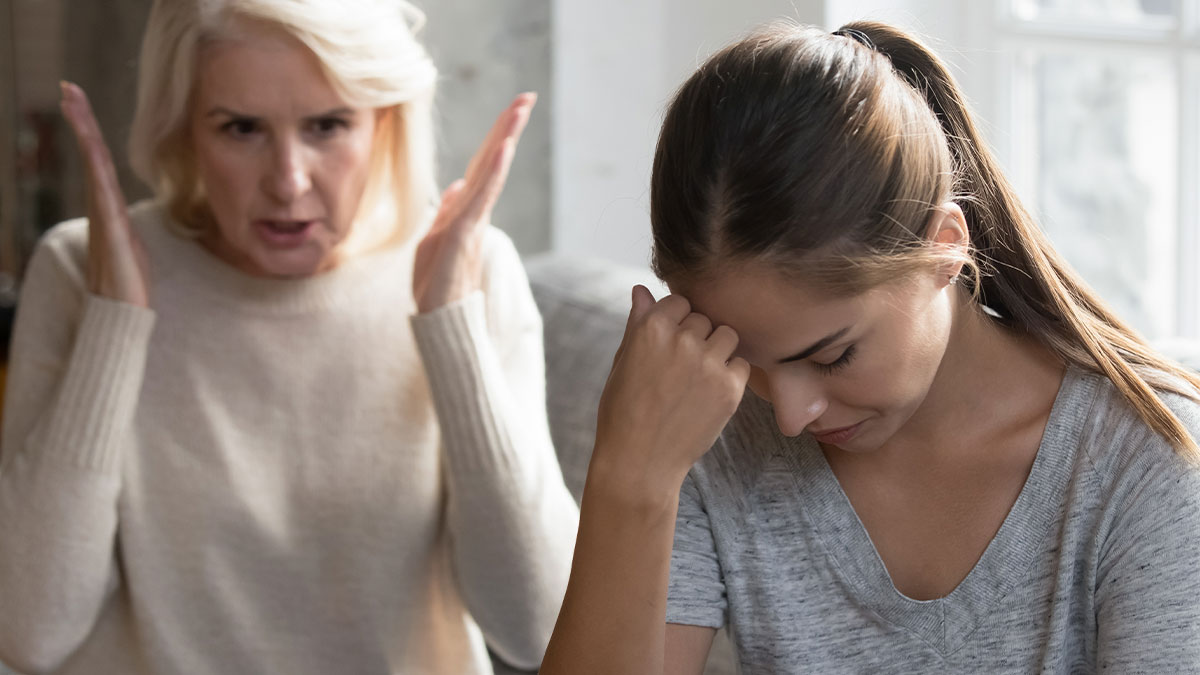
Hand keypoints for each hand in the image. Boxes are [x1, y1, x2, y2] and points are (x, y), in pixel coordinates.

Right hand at [60, 82, 149, 307]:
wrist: (120, 315)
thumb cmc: (128, 286)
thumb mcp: (132, 249)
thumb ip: (126, 232)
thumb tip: (125, 225)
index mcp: (109, 210)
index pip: (101, 163)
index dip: (92, 133)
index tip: (79, 103)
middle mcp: (102, 209)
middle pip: (92, 155)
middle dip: (81, 121)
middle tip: (68, 87)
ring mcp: (104, 217)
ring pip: (94, 166)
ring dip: (85, 132)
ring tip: (72, 100)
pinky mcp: (111, 230)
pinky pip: (102, 190)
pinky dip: (95, 164)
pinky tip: (91, 143)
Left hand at [412, 93, 534, 313]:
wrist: (438, 323)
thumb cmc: (436, 287)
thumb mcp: (433, 241)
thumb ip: (447, 213)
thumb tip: (456, 185)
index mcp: (465, 212)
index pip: (481, 166)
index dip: (495, 136)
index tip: (513, 107)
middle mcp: (473, 213)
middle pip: (491, 162)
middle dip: (508, 128)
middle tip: (527, 96)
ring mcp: (471, 224)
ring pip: (489, 174)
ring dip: (504, 140)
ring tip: (520, 111)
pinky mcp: (463, 237)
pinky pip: (479, 198)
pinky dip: (492, 173)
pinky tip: (503, 150)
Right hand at [592, 285, 749, 493]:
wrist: (639, 461)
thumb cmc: (623, 412)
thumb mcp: (622, 362)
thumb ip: (637, 322)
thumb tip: (641, 289)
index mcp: (651, 328)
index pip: (679, 302)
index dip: (675, 323)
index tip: (667, 347)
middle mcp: (682, 339)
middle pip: (704, 319)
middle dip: (696, 338)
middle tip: (679, 371)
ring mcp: (708, 363)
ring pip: (727, 336)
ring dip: (717, 351)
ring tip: (697, 380)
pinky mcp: (729, 388)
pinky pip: (740, 364)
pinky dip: (730, 376)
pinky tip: (708, 395)